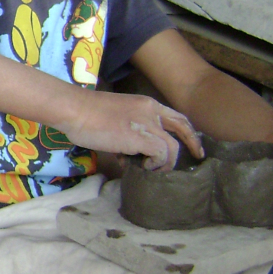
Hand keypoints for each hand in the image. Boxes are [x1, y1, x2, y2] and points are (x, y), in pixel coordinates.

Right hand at [55, 90, 202, 171]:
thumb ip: (127, 133)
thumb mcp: (114, 119)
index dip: (186, 131)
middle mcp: (152, 111)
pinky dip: (155, 164)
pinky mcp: (142, 137)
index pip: (175, 116)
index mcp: (146, 104)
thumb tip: (127, 155)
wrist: (75, 109)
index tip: (190, 144)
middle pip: (183, 127)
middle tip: (197, 157)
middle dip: (193, 143)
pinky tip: (141, 167)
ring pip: (173, 147)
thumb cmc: (85, 114)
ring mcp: (148, 124)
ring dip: (166, 162)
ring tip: (151, 169)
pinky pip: (161, 154)